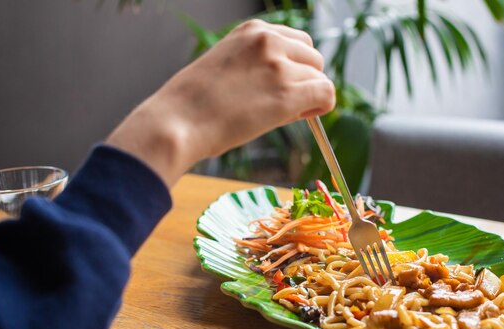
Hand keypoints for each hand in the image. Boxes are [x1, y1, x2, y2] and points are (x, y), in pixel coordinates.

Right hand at [106, 19, 334, 186]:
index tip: (282, 86)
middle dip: (305, 81)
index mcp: (253, 31)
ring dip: (308, 97)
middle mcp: (269, 40)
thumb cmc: (193, 103)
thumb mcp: (227, 66)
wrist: (177, 122)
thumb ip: (258, 66)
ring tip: (281, 113)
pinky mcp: (286, 94)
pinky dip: (320, 107)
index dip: (295, 68)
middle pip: (313, 59)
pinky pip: (326, 95)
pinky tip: (302, 117)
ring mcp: (279, 66)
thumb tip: (291, 84)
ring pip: (320, 79)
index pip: (297, 42)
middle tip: (284, 104)